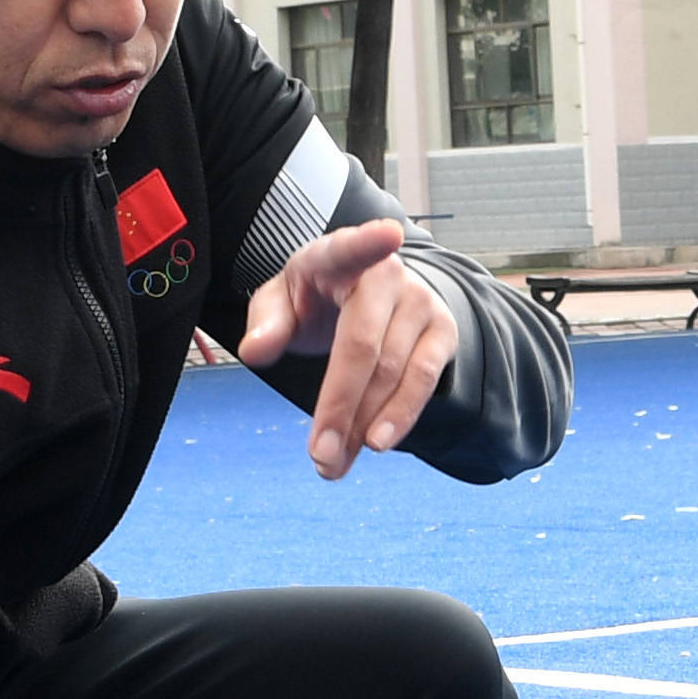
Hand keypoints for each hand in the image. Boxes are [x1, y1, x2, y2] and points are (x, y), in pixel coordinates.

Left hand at [237, 217, 452, 477]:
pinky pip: (424, 379)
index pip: (351, 248)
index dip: (369, 242)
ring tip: (335, 463)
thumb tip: (255, 349)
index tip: (388, 235)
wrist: (370, 295)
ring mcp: (421, 301)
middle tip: (319, 456)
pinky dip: (400, 416)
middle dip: (340, 405)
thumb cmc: (315, 298)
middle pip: (363, 344)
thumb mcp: (281, 302)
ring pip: (394, 371)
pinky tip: (376, 442)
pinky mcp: (442, 331)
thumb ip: (266, 323)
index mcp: (336, 257)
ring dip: (365, 423)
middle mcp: (387, 274)